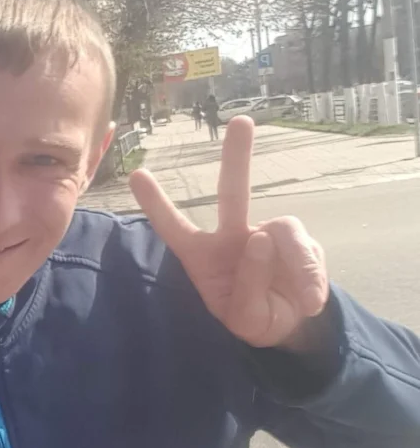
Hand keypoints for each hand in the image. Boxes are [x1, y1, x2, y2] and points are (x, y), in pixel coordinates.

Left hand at [129, 116, 328, 349]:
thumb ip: (249, 288)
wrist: (293, 326)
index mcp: (204, 257)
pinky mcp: (296, 241)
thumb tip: (262, 238)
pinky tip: (308, 299)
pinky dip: (310, 277)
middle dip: (237, 157)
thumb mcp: (246, 320)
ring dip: (296, 265)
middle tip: (241, 121)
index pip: (175, 228)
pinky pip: (306, 250)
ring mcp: (267, 234)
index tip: (137, 175)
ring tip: (303, 299)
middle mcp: (233, 236)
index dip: (158, 204)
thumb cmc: (256, 317)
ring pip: (282, 230)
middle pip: (234, 192)